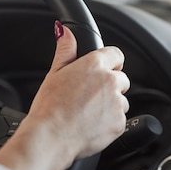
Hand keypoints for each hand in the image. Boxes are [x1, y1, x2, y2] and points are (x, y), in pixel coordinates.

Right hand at [0, 21, 129, 169]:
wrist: (51, 138)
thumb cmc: (49, 108)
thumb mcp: (54, 74)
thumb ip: (65, 50)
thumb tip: (65, 31)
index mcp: (94, 65)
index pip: (115, 54)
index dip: (108, 63)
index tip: (101, 71)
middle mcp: (110, 82)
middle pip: (120, 79)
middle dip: (109, 87)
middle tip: (87, 97)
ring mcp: (117, 104)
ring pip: (121, 101)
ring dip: (110, 106)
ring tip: (87, 114)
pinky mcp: (120, 124)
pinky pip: (119, 120)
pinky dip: (109, 123)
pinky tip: (91, 126)